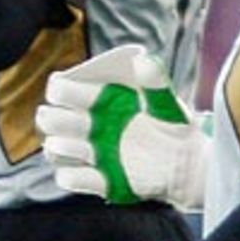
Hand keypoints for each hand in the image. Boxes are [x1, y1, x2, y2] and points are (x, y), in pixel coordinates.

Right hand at [35, 45, 207, 209]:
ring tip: (86, 148)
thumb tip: (144, 60)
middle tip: (69, 122)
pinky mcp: (98, 180)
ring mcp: (91, 154)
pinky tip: (94, 170)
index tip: (64, 89)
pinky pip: (70, 179)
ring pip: (55, 149)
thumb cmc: (174, 128)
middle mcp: (89, 126)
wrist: (187, 164)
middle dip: (53, 119)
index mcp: (100, 100)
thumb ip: (156, 83)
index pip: (63, 89)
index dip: (58, 89)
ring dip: (62, 147)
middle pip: (51, 119)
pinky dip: (73, 176)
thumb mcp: (168, 104)